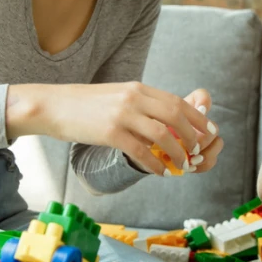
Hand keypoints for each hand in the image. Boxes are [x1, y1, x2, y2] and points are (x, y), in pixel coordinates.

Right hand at [35, 82, 216, 175]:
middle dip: (192, 135)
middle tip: (198, 151)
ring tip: (182, 165)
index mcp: (137, 88)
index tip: (208, 131)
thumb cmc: (84, 104)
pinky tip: (159, 172)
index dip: (196, 118)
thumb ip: (139, 104)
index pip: (176, 101)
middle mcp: (133, 98)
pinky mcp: (110, 132)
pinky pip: (141, 151)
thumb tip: (161, 121)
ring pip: (162, 134)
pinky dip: (154, 164)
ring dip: (177, 153)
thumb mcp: (116, 96)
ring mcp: (122, 114)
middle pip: (175, 115)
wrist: (53, 105)